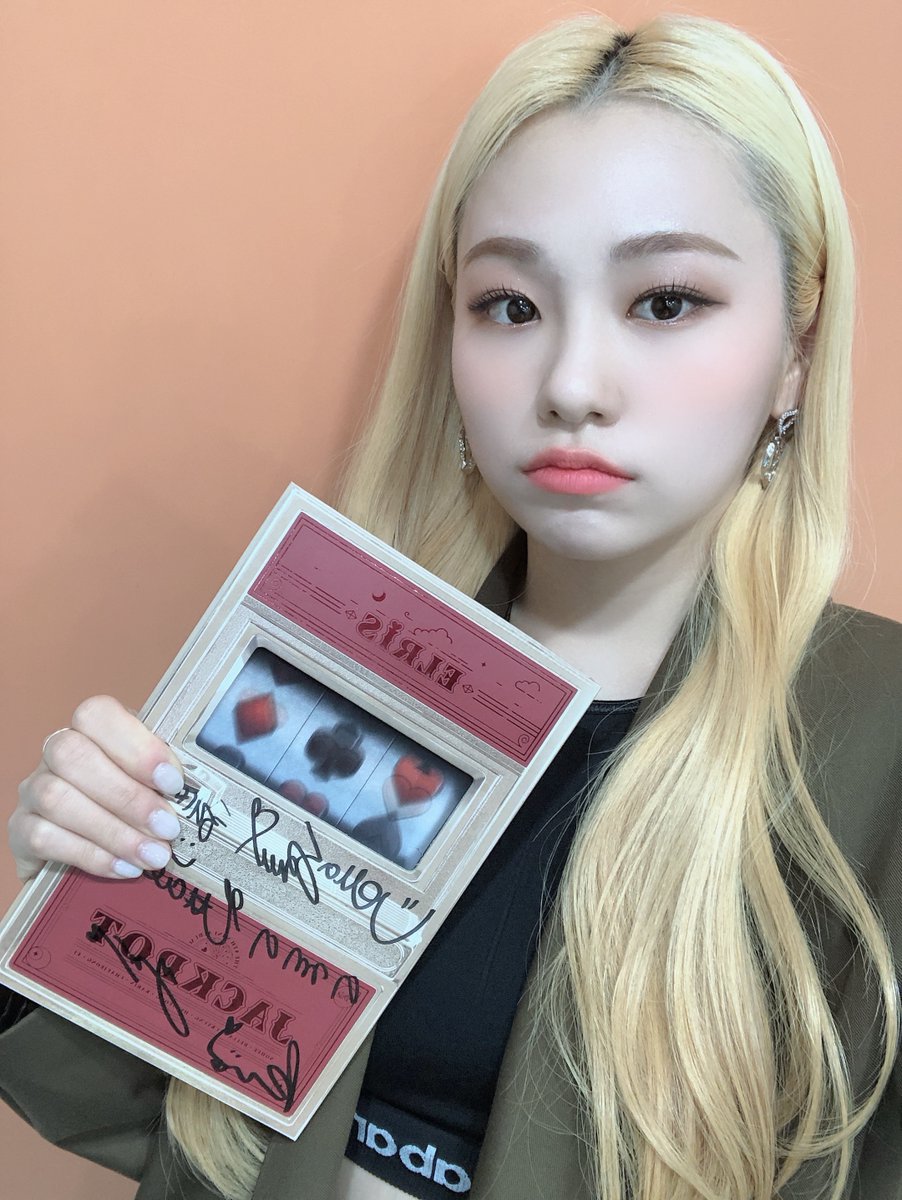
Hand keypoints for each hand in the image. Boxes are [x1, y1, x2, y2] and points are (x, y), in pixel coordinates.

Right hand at [9, 695, 184, 882]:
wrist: (81, 847)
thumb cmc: (129, 804)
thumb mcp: (150, 782)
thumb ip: (164, 778)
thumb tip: (199, 795)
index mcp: (90, 729)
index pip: (97, 714)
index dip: (137, 747)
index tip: (174, 784)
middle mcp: (55, 752)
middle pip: (74, 757)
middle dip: (129, 797)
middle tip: (169, 829)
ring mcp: (32, 789)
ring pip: (58, 799)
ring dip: (114, 832)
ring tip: (155, 856)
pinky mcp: (19, 830)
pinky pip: (44, 839)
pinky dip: (92, 856)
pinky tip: (125, 869)